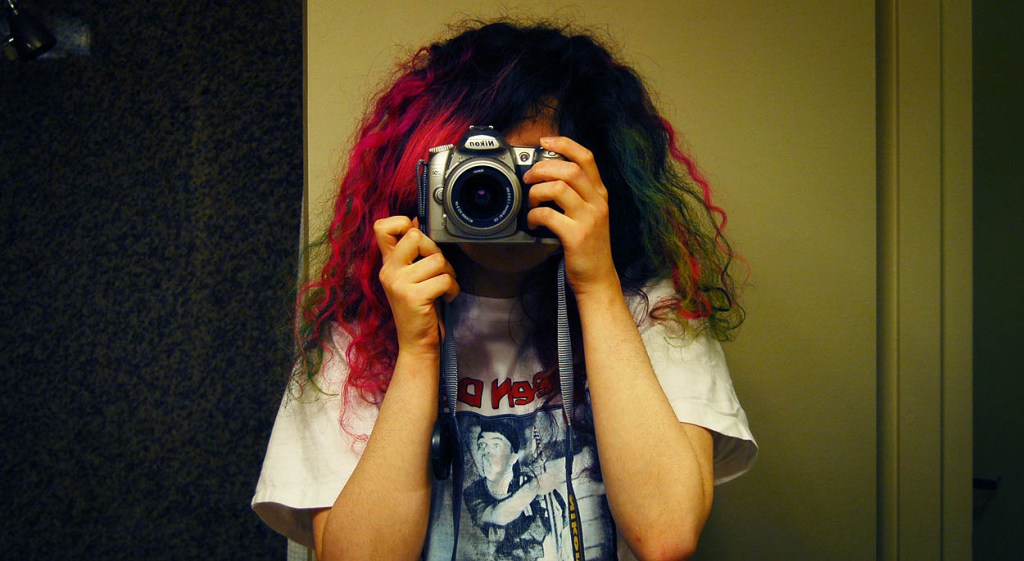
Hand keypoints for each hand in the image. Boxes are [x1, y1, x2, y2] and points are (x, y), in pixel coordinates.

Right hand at [374, 217, 459, 354]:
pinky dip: (453, 289)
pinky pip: (445, 279)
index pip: (382, 226)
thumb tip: (416, 221)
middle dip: (435, 250)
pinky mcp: (413, 297)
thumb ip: (412, 251)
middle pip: (415, 236)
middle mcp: (389, 271)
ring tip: (443, 286)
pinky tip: (446, 297)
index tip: (418, 240)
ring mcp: (399, 284)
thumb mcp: (412, 276)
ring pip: (437, 259)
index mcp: (387, 263)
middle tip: (438, 269)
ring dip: (449, 273)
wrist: (416, 342)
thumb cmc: (419, 307)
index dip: (404, 224)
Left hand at [523, 136, 619, 297]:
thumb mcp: (590, 215)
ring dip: (536, 192)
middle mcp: (598, 202)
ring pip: (558, 188)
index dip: (564, 144)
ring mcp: (589, 218)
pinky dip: (534, 216)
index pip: (586, 157)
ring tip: (531, 203)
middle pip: (569, 169)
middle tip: (528, 178)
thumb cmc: (588, 247)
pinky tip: (533, 223)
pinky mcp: (577, 236)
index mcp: (600, 194)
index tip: (545, 142)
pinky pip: (548, 215)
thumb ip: (576, 195)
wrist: (598, 279)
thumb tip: (546, 176)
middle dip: (542, 168)